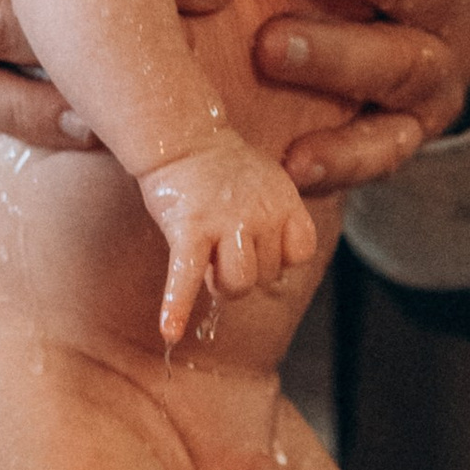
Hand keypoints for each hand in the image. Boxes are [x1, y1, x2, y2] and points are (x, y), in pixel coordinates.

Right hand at [139, 140, 318, 347]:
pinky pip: (186, 277)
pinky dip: (176, 307)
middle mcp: (261, 213)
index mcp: (284, 202)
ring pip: (238, 284)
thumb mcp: (269, 184)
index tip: (258, 247)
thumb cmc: (223, 168)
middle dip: (243, 272)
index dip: (279, 258)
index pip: (300, 253)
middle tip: (221, 250)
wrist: (182, 138)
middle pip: (265, 276)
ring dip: (222, 284)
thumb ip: (279, 222)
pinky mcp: (189, 230)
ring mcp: (225, 222)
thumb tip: (276, 271)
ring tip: (208, 267)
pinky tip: (169, 331)